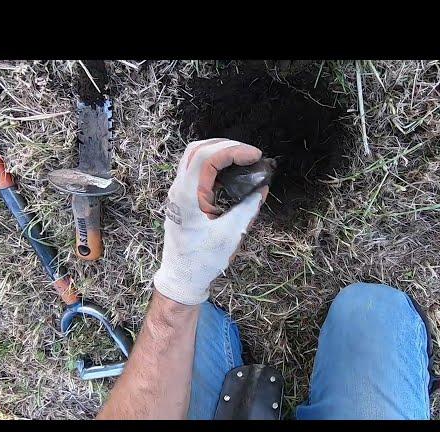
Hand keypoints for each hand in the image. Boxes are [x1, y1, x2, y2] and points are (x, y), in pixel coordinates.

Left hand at [153, 139, 267, 304]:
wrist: (182, 277)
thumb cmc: (203, 260)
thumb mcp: (231, 234)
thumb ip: (248, 208)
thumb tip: (262, 189)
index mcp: (187, 196)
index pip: (207, 157)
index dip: (234, 150)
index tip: (255, 156)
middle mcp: (178, 189)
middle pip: (197, 149)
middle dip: (226, 146)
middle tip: (250, 154)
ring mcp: (178, 192)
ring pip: (194, 157)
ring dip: (219, 152)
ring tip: (243, 159)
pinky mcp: (182, 198)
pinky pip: (195, 171)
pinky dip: (214, 165)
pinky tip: (231, 172)